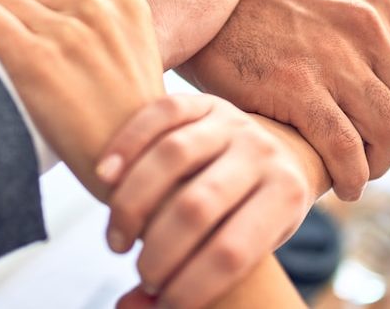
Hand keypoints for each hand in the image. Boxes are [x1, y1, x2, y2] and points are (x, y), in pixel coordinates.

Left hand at [0, 0, 164, 198]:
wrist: (135, 169)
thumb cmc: (130, 123)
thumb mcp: (138, 56)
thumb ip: (105, 27)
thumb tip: (51, 15)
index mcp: (128, 3)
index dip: (39, 1)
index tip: (36, 30)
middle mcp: (99, 10)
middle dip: (13, 14)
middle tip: (12, 51)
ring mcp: (68, 32)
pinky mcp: (35, 59)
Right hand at [99, 94, 310, 308]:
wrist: (280, 154)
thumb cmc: (255, 214)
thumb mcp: (247, 248)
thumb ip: (195, 278)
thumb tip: (129, 308)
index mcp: (286, 195)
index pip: (233, 251)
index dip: (192, 287)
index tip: (166, 305)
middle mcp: (264, 153)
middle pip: (198, 205)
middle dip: (159, 251)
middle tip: (142, 273)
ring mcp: (233, 121)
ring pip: (173, 156)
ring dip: (132, 204)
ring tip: (117, 241)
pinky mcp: (205, 101)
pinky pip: (160, 114)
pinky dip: (126, 145)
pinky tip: (103, 178)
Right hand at [177, 0, 389, 200]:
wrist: (205, 8)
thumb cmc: (263, 18)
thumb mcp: (328, 6)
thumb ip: (365, 37)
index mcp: (377, 8)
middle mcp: (365, 28)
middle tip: (380, 157)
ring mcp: (333, 57)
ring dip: (381, 165)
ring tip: (359, 173)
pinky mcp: (297, 87)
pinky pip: (346, 148)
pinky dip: (352, 176)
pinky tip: (341, 185)